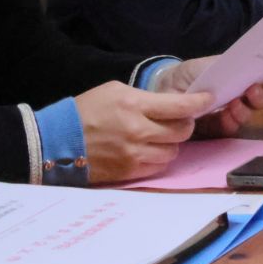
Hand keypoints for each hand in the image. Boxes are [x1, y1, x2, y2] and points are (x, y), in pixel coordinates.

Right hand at [72, 82, 210, 181]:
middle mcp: (137, 130)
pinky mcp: (128, 172)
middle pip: (182, 130)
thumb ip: (146, 98)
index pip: (180, 106)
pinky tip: (148, 151)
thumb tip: (174, 104)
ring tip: (158, 137)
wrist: (54, 141)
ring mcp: (134, 154)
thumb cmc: (86, 111)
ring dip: (171, 143)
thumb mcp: (114, 91)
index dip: (200, 103)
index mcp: (134, 104)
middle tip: (177, 121)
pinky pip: (159, 167)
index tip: (208, 99)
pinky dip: (158, 158)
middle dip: (184, 124)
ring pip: (173, 151)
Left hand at [151, 56, 262, 137]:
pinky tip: (225, 114)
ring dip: (247, 107)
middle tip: (253, 88)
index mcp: (247, 74)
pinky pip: (234, 127)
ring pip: (252, 112)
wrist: (167, 87)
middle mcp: (244, 93)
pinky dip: (232, 121)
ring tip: (235, 102)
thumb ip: (244, 57)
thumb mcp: (219, 61)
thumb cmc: (195, 72)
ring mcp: (233, 110)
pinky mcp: (220, 126)